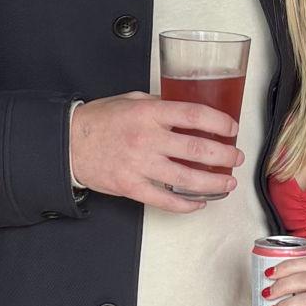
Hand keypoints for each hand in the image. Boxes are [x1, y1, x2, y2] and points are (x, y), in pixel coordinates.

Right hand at [69, 94, 244, 215]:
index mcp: (149, 114)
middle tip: (236, 158)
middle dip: (224, 155)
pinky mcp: (132, 187)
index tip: (231, 128)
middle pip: (197, 149)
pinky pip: (165, 201)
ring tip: (228, 182)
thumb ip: (159, 104)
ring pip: (186, 178)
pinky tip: (200, 202)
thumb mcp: (130, 101)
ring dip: (213, 182)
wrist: (69, 144)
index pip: (194, 115)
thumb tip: (186, 110)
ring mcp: (140, 166)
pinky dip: (186, 204)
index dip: (218, 122)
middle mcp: (147, 139)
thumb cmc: (99, 120)